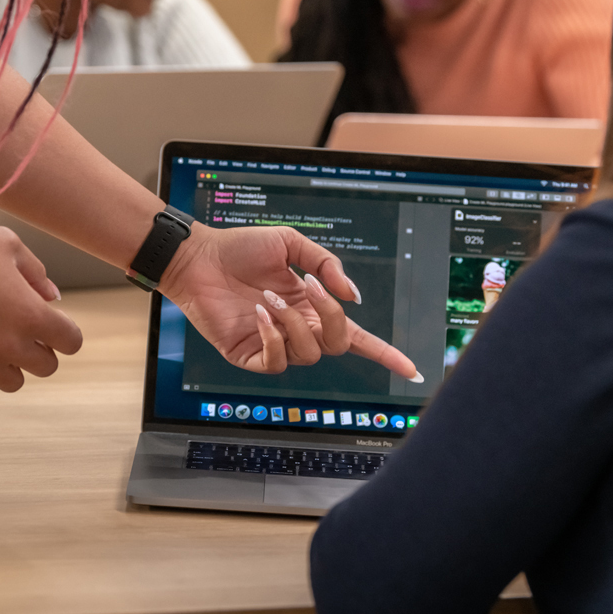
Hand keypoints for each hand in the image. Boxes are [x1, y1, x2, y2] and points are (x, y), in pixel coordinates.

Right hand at [0, 227, 82, 397]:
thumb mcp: (8, 246)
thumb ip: (37, 273)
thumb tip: (53, 298)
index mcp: (32, 315)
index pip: (72, 342)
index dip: (65, 333)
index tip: (51, 324)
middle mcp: (12, 344)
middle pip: (47, 367)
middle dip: (40, 350)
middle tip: (21, 332)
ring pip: (14, 383)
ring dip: (11, 366)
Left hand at [158, 224, 419, 378]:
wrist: (200, 257)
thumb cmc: (241, 248)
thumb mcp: (291, 244)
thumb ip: (327, 264)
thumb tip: (351, 296)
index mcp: (313, 307)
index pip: (356, 337)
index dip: (385, 354)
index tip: (412, 369)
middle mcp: (299, 329)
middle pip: (338, 344)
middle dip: (330, 316)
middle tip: (309, 286)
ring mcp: (275, 344)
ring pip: (308, 353)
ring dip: (293, 322)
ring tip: (268, 297)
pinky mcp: (249, 356)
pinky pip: (276, 363)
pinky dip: (272, 337)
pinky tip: (258, 314)